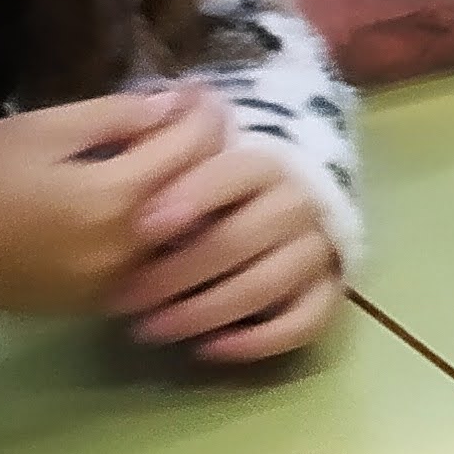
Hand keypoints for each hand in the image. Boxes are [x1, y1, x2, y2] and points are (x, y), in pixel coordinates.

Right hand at [0, 88, 230, 317]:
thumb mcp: (39, 129)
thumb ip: (114, 117)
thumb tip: (172, 105)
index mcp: (115, 201)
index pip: (190, 149)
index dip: (201, 112)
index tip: (200, 88)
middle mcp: (128, 251)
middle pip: (199, 193)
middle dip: (205, 148)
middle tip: (196, 115)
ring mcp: (112, 285)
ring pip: (182, 234)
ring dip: (191, 192)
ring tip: (178, 153)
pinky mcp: (91, 304)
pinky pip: (148, 263)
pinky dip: (162, 230)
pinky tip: (149, 199)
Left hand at [112, 117, 349, 360]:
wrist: (274, 204)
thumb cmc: (206, 182)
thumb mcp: (178, 152)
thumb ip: (165, 138)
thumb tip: (160, 104)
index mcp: (266, 161)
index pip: (237, 172)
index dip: (195, 195)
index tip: (143, 226)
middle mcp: (301, 202)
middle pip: (248, 237)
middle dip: (183, 271)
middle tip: (126, 297)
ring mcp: (317, 249)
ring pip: (271, 283)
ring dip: (209, 310)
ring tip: (151, 329)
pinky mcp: (327, 291)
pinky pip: (306, 320)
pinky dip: (261, 340)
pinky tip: (210, 349)